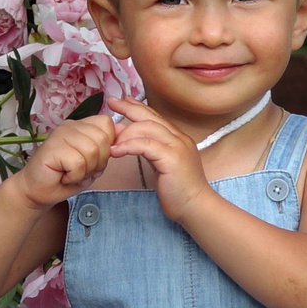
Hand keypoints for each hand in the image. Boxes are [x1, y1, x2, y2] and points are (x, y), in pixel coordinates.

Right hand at [13, 112, 115, 206]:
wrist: (37, 191)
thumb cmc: (64, 178)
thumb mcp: (92, 163)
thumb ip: (105, 147)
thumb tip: (122, 127)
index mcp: (82, 126)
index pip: (107, 124)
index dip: (107, 146)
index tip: (93, 161)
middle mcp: (71, 126)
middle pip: (102, 139)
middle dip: (98, 162)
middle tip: (82, 171)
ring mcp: (61, 134)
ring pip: (92, 150)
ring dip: (86, 170)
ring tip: (72, 173)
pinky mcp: (53, 147)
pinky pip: (78, 162)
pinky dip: (75, 175)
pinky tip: (63, 176)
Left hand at [106, 98, 211, 222]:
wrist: (195, 207)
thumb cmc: (178, 191)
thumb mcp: (162, 165)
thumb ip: (150, 150)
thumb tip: (130, 139)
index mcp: (178, 139)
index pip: (156, 117)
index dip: (138, 107)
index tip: (123, 100)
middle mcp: (179, 138)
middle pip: (151, 117)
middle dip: (129, 108)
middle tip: (112, 103)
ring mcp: (177, 147)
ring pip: (147, 128)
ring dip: (125, 133)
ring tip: (110, 142)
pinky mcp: (171, 159)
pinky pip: (145, 145)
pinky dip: (128, 146)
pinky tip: (116, 151)